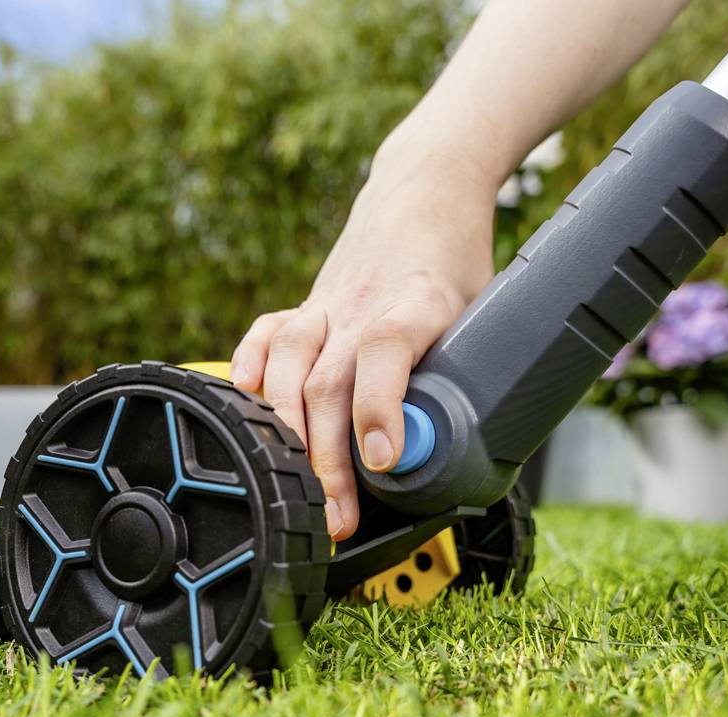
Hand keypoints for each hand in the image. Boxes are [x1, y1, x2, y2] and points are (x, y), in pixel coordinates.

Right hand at [229, 131, 497, 540]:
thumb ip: (467, 375)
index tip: (382, 459)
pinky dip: (248, 368)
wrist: (427, 188)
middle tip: (335, 518)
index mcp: (417, 304)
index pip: (385, 351)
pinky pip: (266, 336)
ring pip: (289, 365)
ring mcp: (327, 304)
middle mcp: (362, 305)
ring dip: (284, 431)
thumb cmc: (459, 263)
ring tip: (291, 485)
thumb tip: (466, 457)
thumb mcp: (485, 313)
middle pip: (328, 382)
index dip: (379, 407)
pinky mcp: (306, 304)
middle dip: (326, 459)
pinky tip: (242, 402)